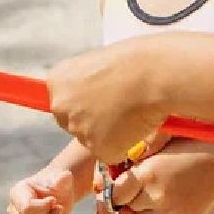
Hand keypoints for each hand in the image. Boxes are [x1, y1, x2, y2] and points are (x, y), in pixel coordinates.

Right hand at [6, 167, 76, 213]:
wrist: (60, 193)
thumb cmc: (58, 184)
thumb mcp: (61, 179)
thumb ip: (62, 179)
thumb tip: (63, 178)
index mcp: (17, 194)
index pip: (26, 209)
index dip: (44, 208)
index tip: (54, 200)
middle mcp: (14, 211)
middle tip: (61, 209)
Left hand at [48, 39, 168, 162]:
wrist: (155, 73)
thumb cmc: (134, 62)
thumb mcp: (98, 64)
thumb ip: (87, 84)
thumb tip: (93, 100)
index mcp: (58, 81)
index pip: (63, 102)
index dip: (85, 103)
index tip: (102, 98)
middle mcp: (61, 106)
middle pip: (73, 124)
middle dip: (93, 121)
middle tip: (119, 107)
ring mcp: (78, 129)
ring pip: (93, 140)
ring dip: (111, 133)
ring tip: (132, 111)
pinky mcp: (98, 148)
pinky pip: (111, 152)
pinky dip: (125, 144)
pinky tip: (136, 124)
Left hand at [104, 138, 213, 213]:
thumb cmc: (183, 151)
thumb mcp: (155, 151)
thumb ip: (130, 172)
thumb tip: (118, 206)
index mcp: (147, 173)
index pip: (115, 194)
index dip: (119, 190)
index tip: (125, 187)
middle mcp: (157, 196)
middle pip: (129, 207)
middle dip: (135, 197)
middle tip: (155, 182)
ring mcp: (171, 212)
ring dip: (149, 207)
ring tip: (168, 189)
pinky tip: (178, 199)